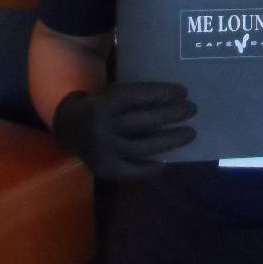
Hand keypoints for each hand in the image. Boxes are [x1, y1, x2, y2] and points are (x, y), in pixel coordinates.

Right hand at [52, 81, 196, 179]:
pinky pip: (133, 170)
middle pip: (145, 121)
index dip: (163, 93)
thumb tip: (175, 99)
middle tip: (192, 110)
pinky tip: (166, 162)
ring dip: (171, 140)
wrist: (70, 129)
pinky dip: (150, 167)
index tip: (184, 92)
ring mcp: (105, 150)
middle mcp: (104, 126)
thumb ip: (136, 96)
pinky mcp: (105, 168)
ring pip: (144, 147)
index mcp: (105, 102)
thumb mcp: (113, 93)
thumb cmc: (101, 106)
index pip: (139, 96)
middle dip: (172, 115)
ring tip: (189, 133)